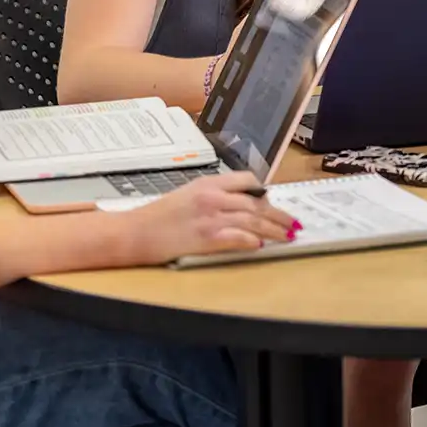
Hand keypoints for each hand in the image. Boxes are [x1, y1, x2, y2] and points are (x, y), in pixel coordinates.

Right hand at [126, 172, 296, 260]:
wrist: (133, 232)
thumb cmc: (156, 217)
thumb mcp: (187, 195)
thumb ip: (212, 196)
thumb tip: (237, 205)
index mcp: (208, 183)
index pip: (246, 180)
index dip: (264, 192)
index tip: (274, 202)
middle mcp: (212, 197)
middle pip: (256, 203)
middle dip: (278, 215)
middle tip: (293, 223)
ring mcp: (209, 217)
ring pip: (252, 220)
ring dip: (274, 229)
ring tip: (287, 236)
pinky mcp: (205, 238)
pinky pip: (236, 237)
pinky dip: (251, 240)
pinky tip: (261, 245)